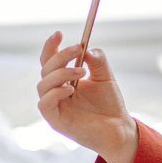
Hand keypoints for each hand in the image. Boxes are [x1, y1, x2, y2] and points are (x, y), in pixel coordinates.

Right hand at [37, 31, 137, 162]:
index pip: (50, 61)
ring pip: (43, 84)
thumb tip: (87, 48)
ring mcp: (54, 106)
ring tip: (81, 71)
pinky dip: (55, 92)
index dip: (51, 47)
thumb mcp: (106, 77)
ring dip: (61, 72)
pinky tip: (71, 89)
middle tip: (78, 49)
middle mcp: (56, 92)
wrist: (118, 128)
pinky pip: (45, 104)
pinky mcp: (56, 121)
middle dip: (60, 56)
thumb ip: (97, 61)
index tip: (59, 33)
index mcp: (64, 80)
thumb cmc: (110, 104)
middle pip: (45, 69)